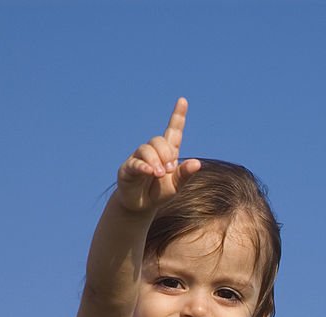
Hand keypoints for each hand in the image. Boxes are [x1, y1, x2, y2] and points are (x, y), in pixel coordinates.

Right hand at [115, 97, 201, 212]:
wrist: (141, 205)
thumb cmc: (159, 192)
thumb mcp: (176, 185)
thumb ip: (185, 174)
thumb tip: (197, 163)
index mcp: (167, 153)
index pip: (173, 131)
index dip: (178, 116)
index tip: (183, 101)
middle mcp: (153, 151)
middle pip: (160, 140)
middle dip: (167, 153)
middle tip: (170, 169)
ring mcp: (139, 158)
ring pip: (147, 149)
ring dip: (156, 161)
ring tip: (161, 174)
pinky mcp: (128, 168)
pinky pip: (136, 163)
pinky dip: (144, 166)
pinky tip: (150, 172)